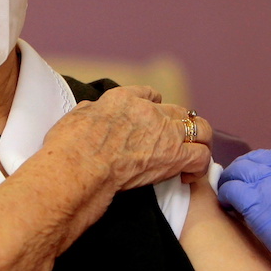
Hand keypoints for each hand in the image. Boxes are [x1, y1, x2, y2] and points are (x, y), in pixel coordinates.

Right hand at [45, 85, 212, 190]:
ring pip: (200, 129)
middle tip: (178, 141)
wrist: (79, 167)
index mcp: (122, 99)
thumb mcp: (75, 117)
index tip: (155, 115)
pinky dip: (199, 167)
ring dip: (200, 142)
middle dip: (181, 124)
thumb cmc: (69, 147)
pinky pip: (201, 156)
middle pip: (179, 111)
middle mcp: (149, 111)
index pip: (149, 94)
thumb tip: (90, 111)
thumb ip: (89, 112)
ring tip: (194, 155)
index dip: (155, 104)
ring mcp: (165, 133)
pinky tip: (189, 176)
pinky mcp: (174, 156)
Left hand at [218, 146, 270, 270]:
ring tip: (229, 192)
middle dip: (246, 170)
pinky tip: (227, 204)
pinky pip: (231, 188)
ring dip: (233, 179)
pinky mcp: (255, 200)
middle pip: (256, 158)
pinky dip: (226, 194)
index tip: (260, 178)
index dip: (264, 166)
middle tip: (240, 183)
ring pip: (241, 169)